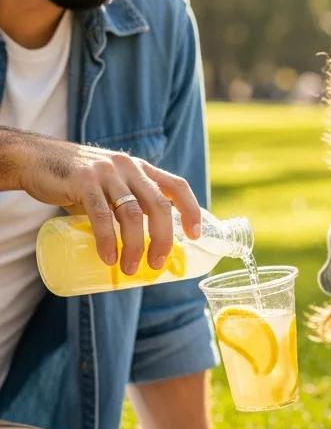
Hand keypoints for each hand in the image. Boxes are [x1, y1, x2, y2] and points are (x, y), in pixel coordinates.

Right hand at [2, 127, 201, 274]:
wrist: (37, 159)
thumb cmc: (79, 180)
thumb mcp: (113, 186)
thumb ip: (129, 204)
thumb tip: (148, 244)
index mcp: (142, 169)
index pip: (177, 186)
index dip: (191, 210)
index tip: (195, 236)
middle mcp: (129, 167)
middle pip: (159, 206)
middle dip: (163, 239)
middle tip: (157, 264)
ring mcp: (107, 172)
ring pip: (132, 214)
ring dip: (135, 246)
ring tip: (131, 268)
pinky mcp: (83, 181)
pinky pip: (101, 215)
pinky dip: (107, 240)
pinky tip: (108, 258)